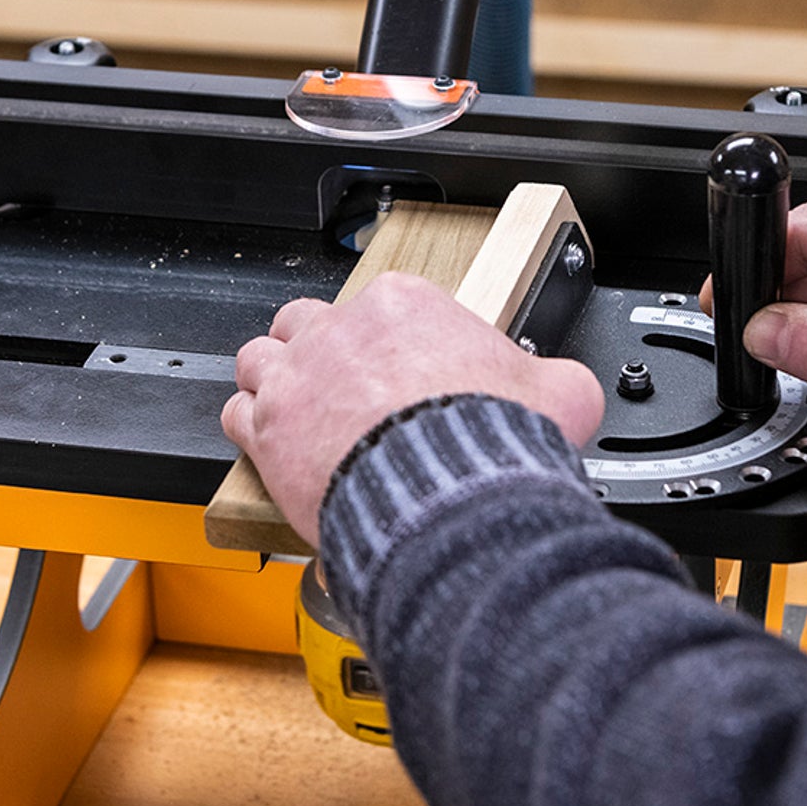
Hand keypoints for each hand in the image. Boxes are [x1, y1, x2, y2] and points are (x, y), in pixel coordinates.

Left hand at [221, 272, 605, 546]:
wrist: (449, 500)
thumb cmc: (490, 445)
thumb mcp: (558, 394)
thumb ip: (553, 379)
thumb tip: (568, 385)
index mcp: (404, 305)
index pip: (379, 305)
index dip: (384, 343)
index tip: (396, 371)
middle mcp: (341, 330)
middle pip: (308, 321)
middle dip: (317, 350)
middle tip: (338, 386)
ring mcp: (299, 375)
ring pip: (259, 357)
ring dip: (272, 381)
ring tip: (296, 409)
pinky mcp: (269, 427)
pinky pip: (237, 412)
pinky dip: (250, 428)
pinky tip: (272, 446)